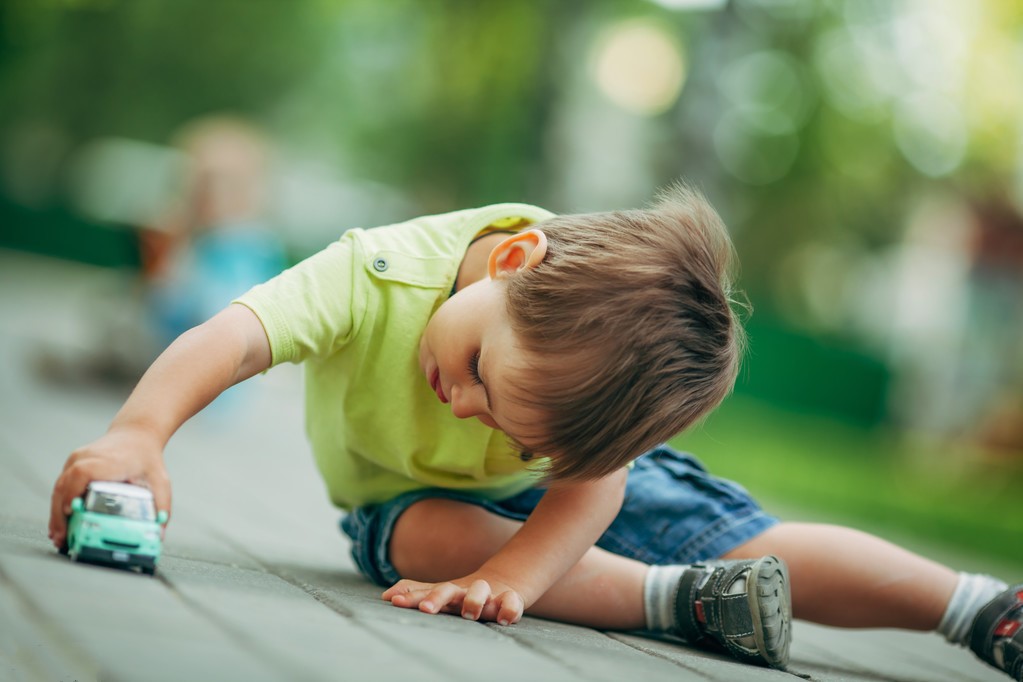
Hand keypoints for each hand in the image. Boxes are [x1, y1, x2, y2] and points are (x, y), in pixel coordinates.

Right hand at [49, 427, 170, 548]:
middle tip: (62, 538)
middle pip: (65, 485)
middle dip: (60, 513)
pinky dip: (59, 505)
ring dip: (56, 513)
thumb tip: (160, 533)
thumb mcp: (159, 481)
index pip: (83, 473)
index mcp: (109, 461)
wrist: (136, 435)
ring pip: (60, 487)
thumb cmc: (146, 458)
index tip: (71, 511)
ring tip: (58, 537)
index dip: (73, 492)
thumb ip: (161, 506)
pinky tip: (60, 523)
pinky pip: (62, 486)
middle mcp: (88, 457)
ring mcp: (77, 460)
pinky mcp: (73, 464)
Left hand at [382, 574, 524, 625]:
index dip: (410, 597)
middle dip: (436, 598)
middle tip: (425, 609)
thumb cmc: (463, 595)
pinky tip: (503, 619)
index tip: (393, 602)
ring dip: (474, 600)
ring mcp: (487, 595)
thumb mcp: (440, 594)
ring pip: (481, 590)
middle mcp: (464, 591)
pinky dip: (509, 608)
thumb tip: (385, 595)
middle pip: (448, 590)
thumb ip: (415, 593)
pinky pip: (512, 602)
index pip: (424, 592)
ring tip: (469, 614)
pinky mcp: (509, 600)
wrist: (501, 584)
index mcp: (447, 591)